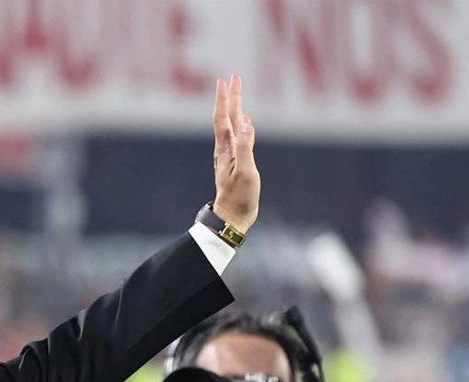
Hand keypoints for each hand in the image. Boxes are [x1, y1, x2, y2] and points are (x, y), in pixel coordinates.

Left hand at [210, 75, 259, 232]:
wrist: (233, 217)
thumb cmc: (240, 197)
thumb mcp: (245, 171)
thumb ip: (245, 146)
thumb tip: (245, 122)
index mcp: (226, 149)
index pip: (223, 117)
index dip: (225, 98)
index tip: (226, 80)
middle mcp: (225, 149)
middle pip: (227, 117)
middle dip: (231, 97)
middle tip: (234, 77)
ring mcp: (229, 156)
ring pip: (231, 126)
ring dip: (235, 108)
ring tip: (238, 95)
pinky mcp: (235, 163)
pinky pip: (237, 137)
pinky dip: (241, 125)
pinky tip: (244, 123)